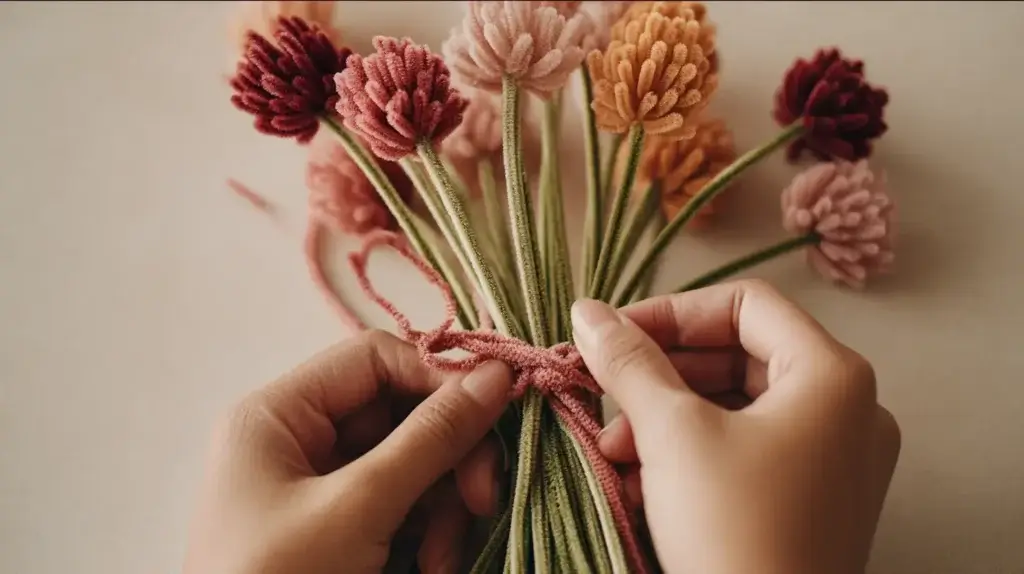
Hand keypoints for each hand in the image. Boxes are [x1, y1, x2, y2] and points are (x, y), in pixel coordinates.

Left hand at [183, 330, 511, 573]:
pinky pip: (403, 508)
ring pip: (412, 466)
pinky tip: (432, 566)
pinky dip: (427, 535)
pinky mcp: (341, 531)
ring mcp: (319, 489)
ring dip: (443, 509)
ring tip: (441, 560)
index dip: (439, 380)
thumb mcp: (358, 509)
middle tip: (483, 499)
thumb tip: (495, 376)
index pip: (375, 361)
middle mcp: (297, 442)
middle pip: (401, 416)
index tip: (495, 414)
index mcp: (277, 416)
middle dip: (448, 460)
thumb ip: (429, 439)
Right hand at [571, 280, 900, 573]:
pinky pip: (747, 452)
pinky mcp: (812, 502)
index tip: (612, 335)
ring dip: (666, 419)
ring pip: (736, 408)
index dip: (671, 311)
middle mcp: (848, 412)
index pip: (745, 304)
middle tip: (603, 392)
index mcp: (833, 377)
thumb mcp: (672, 434)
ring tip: (613, 449)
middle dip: (660, 375)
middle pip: (739, 355)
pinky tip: (641, 481)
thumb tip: (589, 312)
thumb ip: (630, 361)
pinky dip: (692, 455)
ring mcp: (834, 461)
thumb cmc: (734, 533)